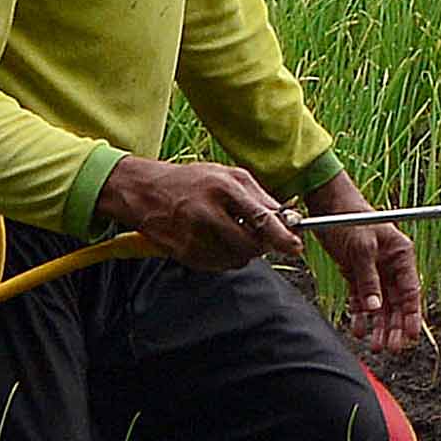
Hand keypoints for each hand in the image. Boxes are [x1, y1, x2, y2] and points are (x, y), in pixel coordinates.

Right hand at [98, 152, 298, 272]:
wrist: (144, 191)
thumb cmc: (191, 181)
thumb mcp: (227, 175)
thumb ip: (258, 196)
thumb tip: (285, 218)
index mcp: (223, 187)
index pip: (260, 218)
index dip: (281, 236)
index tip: (296, 247)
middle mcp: (207, 212)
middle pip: (250, 245)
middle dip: (261, 246)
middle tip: (260, 239)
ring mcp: (193, 235)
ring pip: (236, 259)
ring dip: (242, 253)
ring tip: (229, 234)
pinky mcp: (183, 253)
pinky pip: (218, 266)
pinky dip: (223, 258)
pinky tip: (213, 241)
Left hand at [307, 180, 429, 356]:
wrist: (327, 206)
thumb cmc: (350, 218)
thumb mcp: (361, 247)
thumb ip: (368, 278)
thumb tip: (374, 307)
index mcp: (401, 255)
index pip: (410, 290)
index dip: (412, 314)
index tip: (411, 335)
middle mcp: (390, 265)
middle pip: (396, 303)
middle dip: (394, 327)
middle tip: (391, 348)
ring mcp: (374, 271)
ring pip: (379, 306)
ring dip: (378, 326)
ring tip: (376, 346)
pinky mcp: (356, 274)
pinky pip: (361, 300)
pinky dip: (360, 315)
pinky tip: (358, 330)